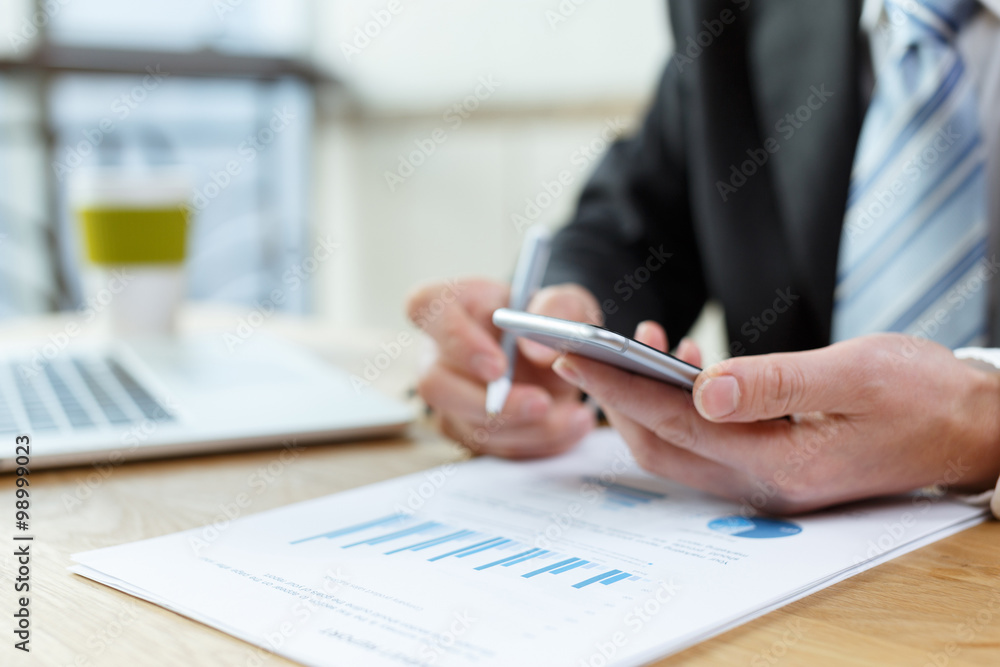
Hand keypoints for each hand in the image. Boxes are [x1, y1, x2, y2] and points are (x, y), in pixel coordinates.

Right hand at [406, 279, 601, 457]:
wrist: (552, 357)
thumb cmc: (545, 320)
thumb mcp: (566, 303)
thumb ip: (558, 309)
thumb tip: (538, 351)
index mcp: (451, 303)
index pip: (423, 308)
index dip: (456, 340)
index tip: (498, 365)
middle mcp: (438, 352)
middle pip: (436, 385)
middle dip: (491, 403)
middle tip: (541, 404)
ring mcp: (448, 397)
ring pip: (468, 424)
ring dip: (525, 428)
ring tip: (573, 416)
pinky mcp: (466, 430)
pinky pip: (494, 447)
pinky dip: (537, 442)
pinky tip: (570, 425)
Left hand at [552, 324, 999, 513]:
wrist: (970, 426)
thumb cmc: (924, 395)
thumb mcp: (854, 373)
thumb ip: (776, 382)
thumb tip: (703, 387)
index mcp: (783, 464)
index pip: (676, 424)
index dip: (619, 388)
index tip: (574, 356)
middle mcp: (766, 483)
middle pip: (662, 446)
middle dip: (618, 397)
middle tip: (587, 348)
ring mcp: (767, 480)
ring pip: (678, 447)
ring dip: (647, 401)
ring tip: (639, 343)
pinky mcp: (772, 466)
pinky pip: (707, 442)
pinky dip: (681, 408)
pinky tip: (686, 368)